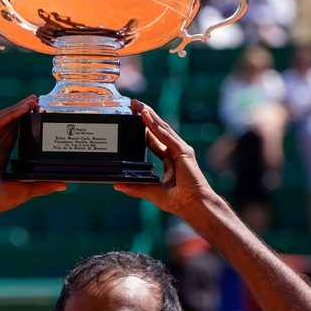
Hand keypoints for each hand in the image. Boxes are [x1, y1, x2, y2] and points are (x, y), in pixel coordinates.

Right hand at [0, 96, 66, 217]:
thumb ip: (43, 185)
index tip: (37, 113)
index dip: (23, 122)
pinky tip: (22, 108)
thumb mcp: (27, 189)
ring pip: (1, 119)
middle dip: (21, 110)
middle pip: (7, 123)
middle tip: (37, 100)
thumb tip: (63, 184)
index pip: (12, 134)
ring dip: (16, 108)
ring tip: (32, 100)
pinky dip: (9, 114)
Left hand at [114, 100, 214, 217]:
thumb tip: (117, 185)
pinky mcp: (183, 151)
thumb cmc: (177, 201)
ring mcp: (180, 150)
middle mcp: (175, 152)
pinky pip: (165, 135)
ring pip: (161, 127)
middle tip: (133, 105)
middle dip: (145, 117)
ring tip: (137, 104)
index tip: (133, 121)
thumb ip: (135, 187)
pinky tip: (145, 115)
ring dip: (149, 115)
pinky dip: (154, 124)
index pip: (154, 141)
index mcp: (169, 160)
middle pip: (158, 129)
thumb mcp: (150, 192)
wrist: (193, 205)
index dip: (144, 130)